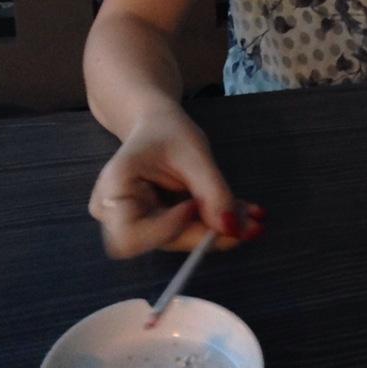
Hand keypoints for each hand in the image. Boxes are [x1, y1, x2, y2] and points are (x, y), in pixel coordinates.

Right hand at [88, 102, 264, 257]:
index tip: (194, 206)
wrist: (156, 125)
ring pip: (181, 241)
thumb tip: (232, 230)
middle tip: (248, 225)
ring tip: (252, 217)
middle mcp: (117, 214)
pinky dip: (215, 224)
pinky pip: (188, 233)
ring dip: (217, 231)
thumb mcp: (194, 153)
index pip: (131, 237)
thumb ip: (212, 192)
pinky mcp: (157, 227)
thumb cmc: (166, 130)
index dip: (167, 230)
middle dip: (206, 234)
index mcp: (114, 190)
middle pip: (162, 242)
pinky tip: (243, 214)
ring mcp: (136, 223)